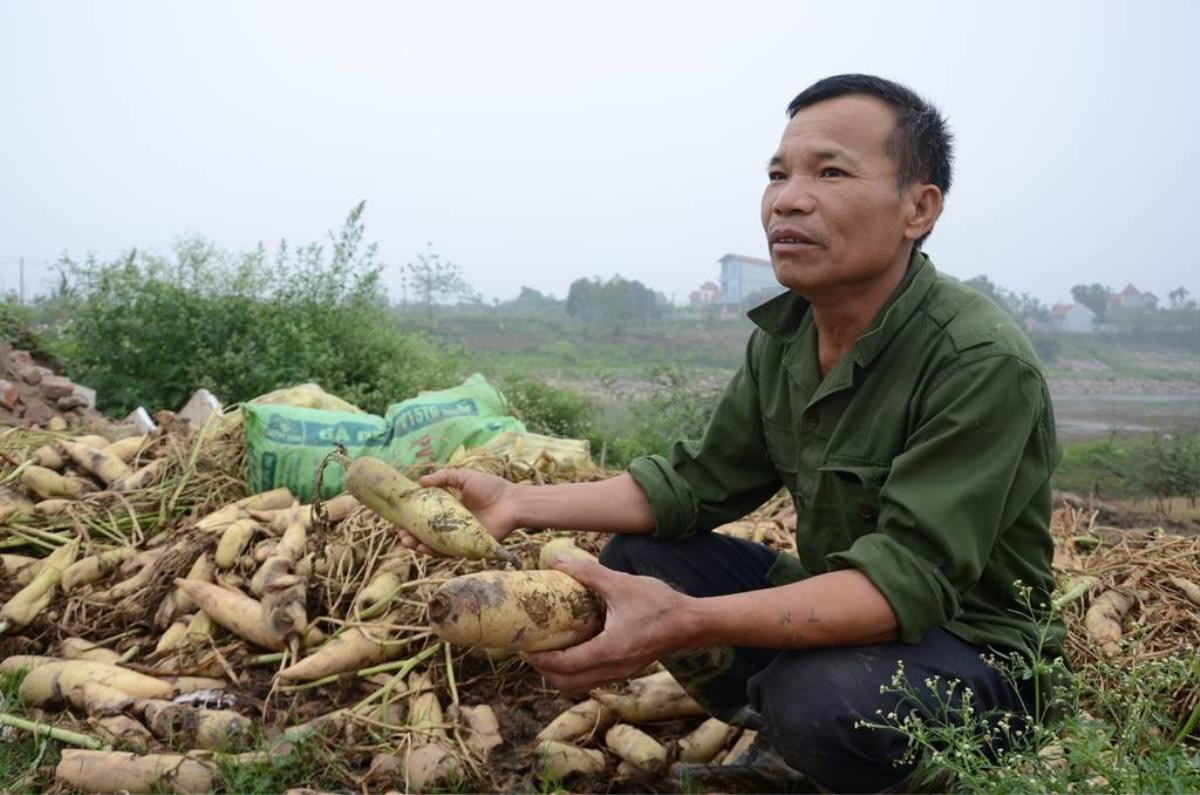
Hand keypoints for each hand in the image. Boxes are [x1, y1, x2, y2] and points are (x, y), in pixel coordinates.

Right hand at [396, 468, 520, 555]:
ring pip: (434, 545)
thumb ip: (442, 478)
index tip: (400, 519)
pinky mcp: (467, 547)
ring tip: (407, 543)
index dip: (411, 519)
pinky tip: (423, 548)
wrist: (513, 502)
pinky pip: (448, 552)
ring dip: (419, 546)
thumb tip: (419, 481)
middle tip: (402, 535)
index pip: (425, 516)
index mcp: (449, 509)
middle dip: (411, 536)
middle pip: (426, 533)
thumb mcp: (463, 477)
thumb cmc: (491, 487)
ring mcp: (458, 537)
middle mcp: (451, 525)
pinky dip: (435, 552)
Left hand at [524, 556, 692, 691]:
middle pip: (566, 683)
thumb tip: (560, 561)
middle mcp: (612, 669)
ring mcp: (620, 673)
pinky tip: (574, 648)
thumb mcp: (622, 584)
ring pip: (579, 685)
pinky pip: (592, 679)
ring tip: (548, 650)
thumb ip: (590, 574)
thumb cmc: (659, 603)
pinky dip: (576, 671)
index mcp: (609, 651)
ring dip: (559, 673)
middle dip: (544, 670)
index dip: (539, 659)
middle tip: (531, 650)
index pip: (564, 665)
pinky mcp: (626, 670)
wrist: (691, 623)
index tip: (524, 647)